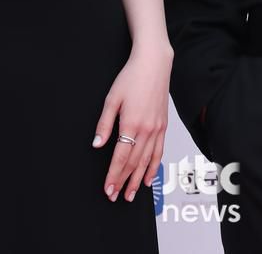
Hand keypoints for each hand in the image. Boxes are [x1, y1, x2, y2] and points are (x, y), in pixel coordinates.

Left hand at [92, 44, 171, 201]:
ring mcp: (157, 129)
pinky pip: (159, 152)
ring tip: (131, 194)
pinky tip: (149, 177)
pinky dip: (154, 167)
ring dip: (138, 180)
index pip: (121, 157)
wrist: (154, 65)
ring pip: (147, 161)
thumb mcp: (112, 98)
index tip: (108, 189)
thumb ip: (104, 123)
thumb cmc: (131, 78)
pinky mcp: (163, 126)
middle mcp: (147, 130)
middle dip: (123, 181)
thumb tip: (97, 144)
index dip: (113, 175)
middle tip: (116, 196)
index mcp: (131, 123)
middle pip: (134, 163)